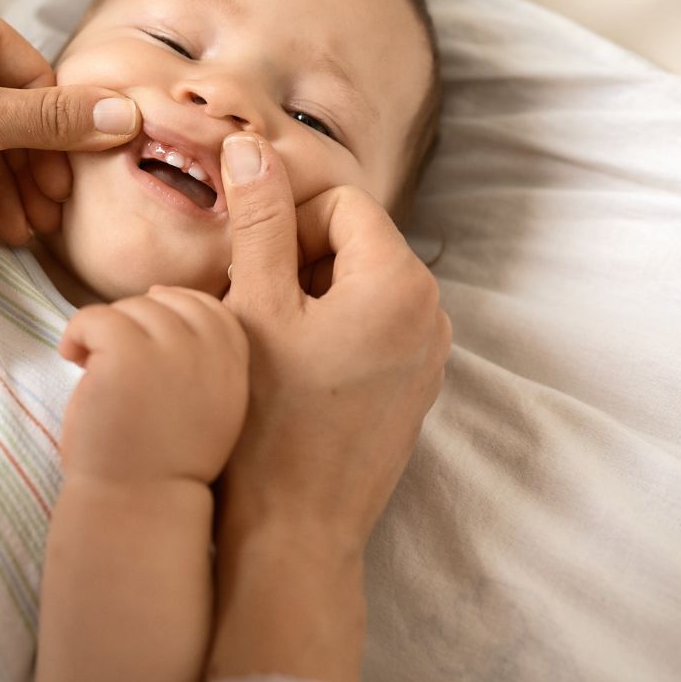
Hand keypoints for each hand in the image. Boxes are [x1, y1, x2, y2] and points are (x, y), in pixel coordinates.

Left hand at [56, 286, 248, 486]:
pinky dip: (76, 333)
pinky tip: (72, 360)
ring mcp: (171, 350)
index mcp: (232, 367)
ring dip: (104, 332)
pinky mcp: (129, 353)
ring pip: (130, 308)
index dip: (171, 311)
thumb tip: (160, 292)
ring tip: (91, 366)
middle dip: (132, 325)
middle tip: (110, 363)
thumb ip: (199, 353)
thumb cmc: (159, 460)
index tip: (142, 337)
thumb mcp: (205, 403)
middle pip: (165, 303)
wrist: (136, 503)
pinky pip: (95, 316)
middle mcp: (209, 353)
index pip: (208, 307)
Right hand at [203, 133, 451, 681]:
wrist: (294, 534)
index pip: (339, 205)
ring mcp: (427, 359)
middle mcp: (432, 316)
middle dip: (294, 261)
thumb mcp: (254, 307)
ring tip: (263, 344)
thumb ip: (259, 220)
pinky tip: (286, 376)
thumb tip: (252, 146)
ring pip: (355, 289)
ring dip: (305, 299)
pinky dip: (325, 336)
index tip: (249, 270)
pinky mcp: (411, 394)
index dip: (285, 224)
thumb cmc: (268, 423)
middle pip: (352, 245)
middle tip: (248, 307)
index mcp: (401, 284)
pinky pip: (367, 334)